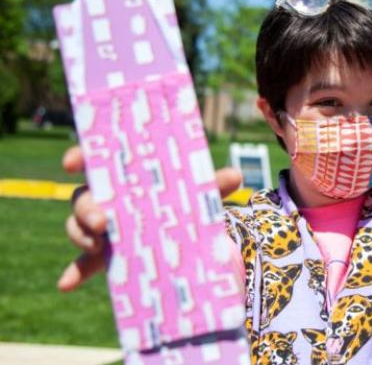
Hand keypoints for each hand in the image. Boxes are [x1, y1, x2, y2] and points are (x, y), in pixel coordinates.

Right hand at [57, 145, 243, 291]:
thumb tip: (236, 176)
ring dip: (81, 235)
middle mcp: (107, 199)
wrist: (190, 236)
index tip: (72, 162)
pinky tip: (66, 284)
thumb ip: (212, 185)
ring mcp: (103, 228)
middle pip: (82, 198)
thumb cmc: (186, 204)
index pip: (96, 161)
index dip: (80, 157)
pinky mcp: (105, 254)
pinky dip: (74, 272)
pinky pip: (84, 263)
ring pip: (78, 227)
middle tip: (103, 221)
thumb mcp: (200, 195)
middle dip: (86, 208)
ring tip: (99, 246)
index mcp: (125, 177)